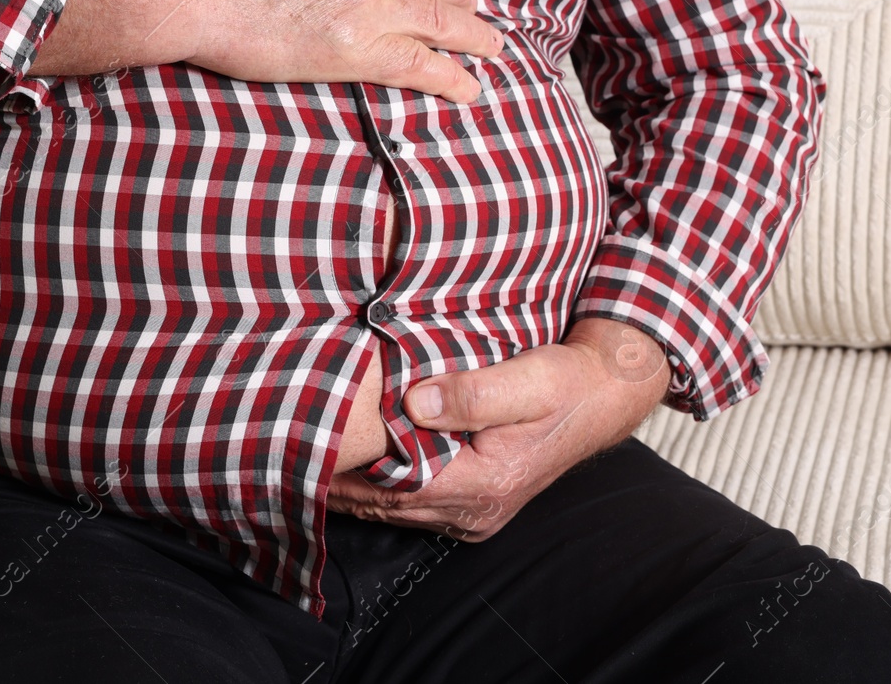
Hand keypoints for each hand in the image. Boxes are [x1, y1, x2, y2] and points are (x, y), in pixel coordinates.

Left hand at [326, 318, 669, 538]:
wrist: (603, 395)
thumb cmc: (567, 382)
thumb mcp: (528, 377)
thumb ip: (473, 392)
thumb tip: (415, 400)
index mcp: (485, 483)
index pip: (396, 484)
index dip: (348, 468)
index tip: (308, 444)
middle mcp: (477, 510)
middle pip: (387, 504)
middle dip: (339, 482)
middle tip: (287, 451)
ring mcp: (475, 513)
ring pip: (395, 509)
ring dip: (354, 488)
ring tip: (305, 459)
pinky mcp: (475, 502)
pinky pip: (413, 504)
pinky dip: (379, 488)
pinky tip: (352, 466)